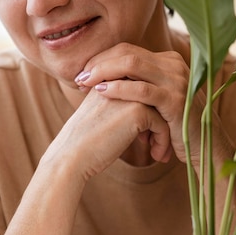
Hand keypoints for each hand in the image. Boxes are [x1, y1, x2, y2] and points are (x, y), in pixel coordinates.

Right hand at [45, 78, 172, 181]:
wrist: (71, 156)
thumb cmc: (84, 142)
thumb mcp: (101, 115)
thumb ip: (120, 106)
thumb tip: (147, 114)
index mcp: (109, 78)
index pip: (142, 88)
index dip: (150, 109)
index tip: (150, 133)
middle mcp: (121, 80)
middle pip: (154, 96)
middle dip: (162, 119)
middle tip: (161, 142)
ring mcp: (131, 93)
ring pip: (162, 109)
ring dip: (165, 133)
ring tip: (160, 152)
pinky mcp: (138, 110)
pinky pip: (162, 124)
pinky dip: (163, 141)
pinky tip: (155, 156)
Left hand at [74, 42, 221, 168]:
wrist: (205, 150)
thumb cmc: (175, 129)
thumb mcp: (156, 102)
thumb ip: (138, 86)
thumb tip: (104, 79)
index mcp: (169, 62)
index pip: (128, 49)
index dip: (103, 58)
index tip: (83, 72)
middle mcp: (175, 65)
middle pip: (128, 52)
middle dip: (99, 63)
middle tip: (79, 77)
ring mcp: (177, 80)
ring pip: (132, 64)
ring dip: (103, 72)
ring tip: (85, 83)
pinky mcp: (176, 100)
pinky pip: (141, 89)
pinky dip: (118, 89)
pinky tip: (101, 93)